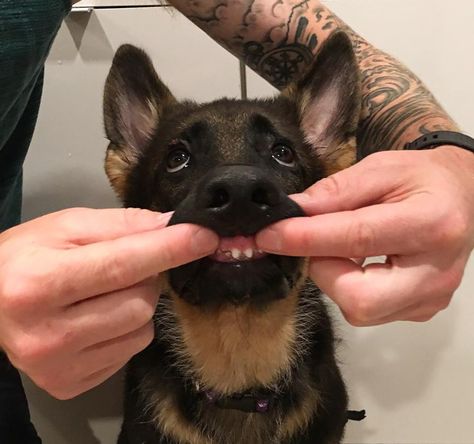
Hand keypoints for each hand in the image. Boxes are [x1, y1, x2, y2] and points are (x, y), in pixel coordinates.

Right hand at [0, 208, 217, 398]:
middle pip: (140, 301)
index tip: (204, 237)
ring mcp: (59, 367)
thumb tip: (172, 225)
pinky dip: (127, 328)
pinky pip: (130, 351)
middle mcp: (48, 334)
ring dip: (139, 303)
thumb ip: (122, 225)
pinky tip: (99, 317)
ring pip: (142, 328)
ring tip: (107, 291)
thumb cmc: (26, 257)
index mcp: (40, 283)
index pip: (122, 265)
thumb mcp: (67, 226)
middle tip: (122, 265)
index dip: (170, 249)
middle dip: (147, 276)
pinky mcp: (70, 384)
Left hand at [256, 146, 473, 325]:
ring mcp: (431, 298)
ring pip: (360, 309)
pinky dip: (350, 286)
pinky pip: (369, 311)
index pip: (356, 238)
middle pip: (358, 298)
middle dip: (323, 269)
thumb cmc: (420, 178)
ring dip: (335, 277)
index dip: (304, 239)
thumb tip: (293, 213)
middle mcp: (436, 271)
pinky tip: (360, 262)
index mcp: (431, 223)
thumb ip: (335, 191)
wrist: (461, 197)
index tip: (267, 235)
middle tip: (319, 242)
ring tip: (344, 247)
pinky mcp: (422, 310)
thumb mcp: (379, 168)